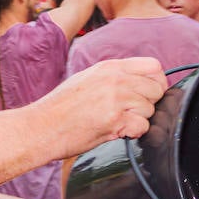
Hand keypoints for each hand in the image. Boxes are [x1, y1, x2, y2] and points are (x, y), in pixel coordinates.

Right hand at [41, 56, 166, 157]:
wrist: (41, 126)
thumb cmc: (60, 107)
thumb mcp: (87, 78)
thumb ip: (113, 77)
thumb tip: (137, 81)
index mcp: (109, 67)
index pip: (153, 66)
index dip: (157, 81)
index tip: (149, 93)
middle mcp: (115, 79)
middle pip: (157, 88)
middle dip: (150, 103)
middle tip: (133, 111)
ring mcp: (116, 98)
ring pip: (151, 109)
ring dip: (139, 119)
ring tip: (119, 121)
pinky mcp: (115, 120)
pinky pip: (143, 126)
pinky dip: (134, 132)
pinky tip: (118, 131)